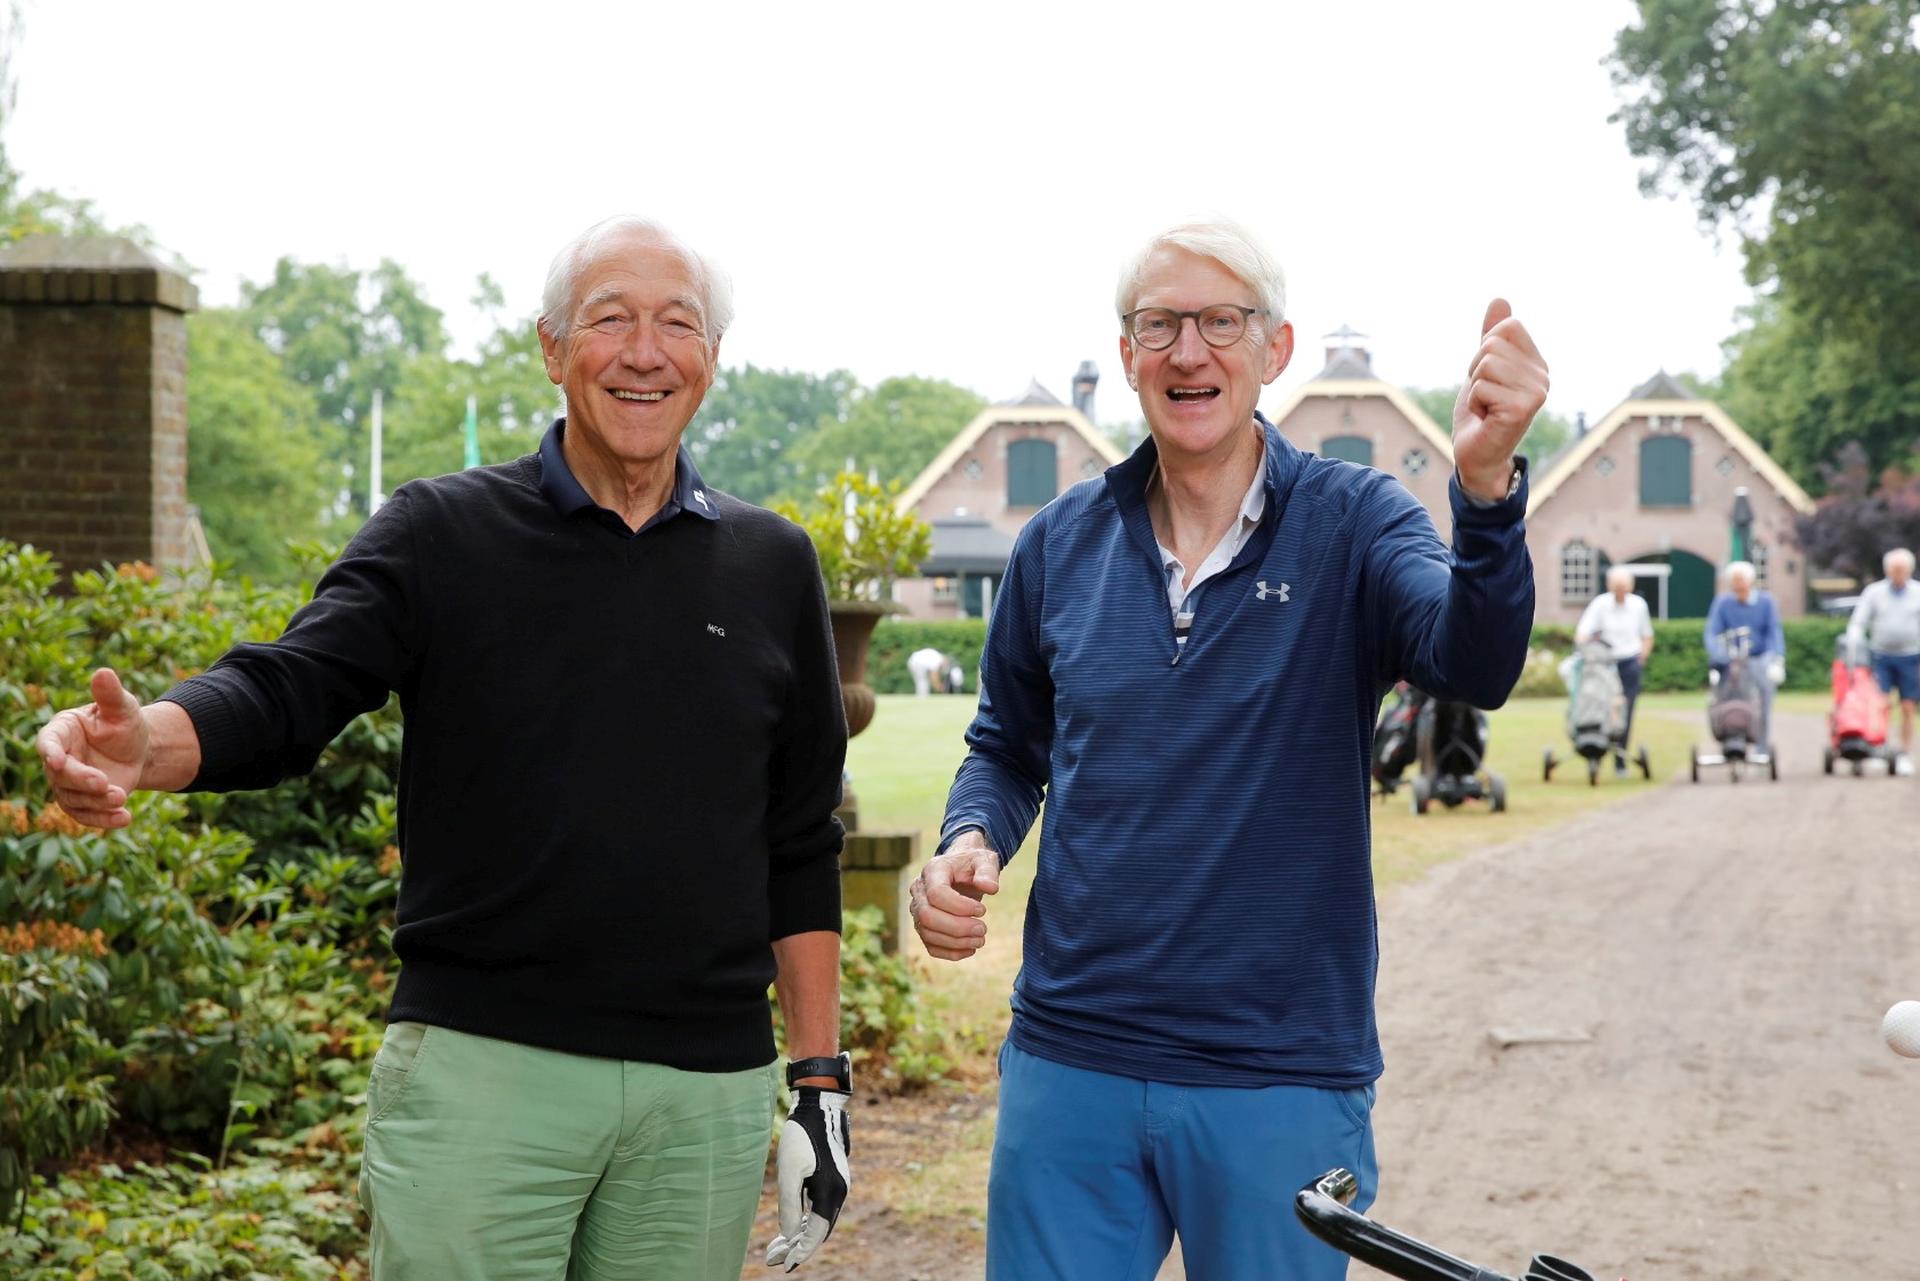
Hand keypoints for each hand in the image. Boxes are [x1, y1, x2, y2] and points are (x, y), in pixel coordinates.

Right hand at [35, 669, 148, 828]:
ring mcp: (68, 783)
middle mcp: (59, 758)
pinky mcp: (82, 801)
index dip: (50, 752)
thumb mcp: (123, 708)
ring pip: (72, 798)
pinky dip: (103, 820)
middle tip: (106, 785)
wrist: (139, 750)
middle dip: (82, 781)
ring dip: (96, 802)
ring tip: (122, 798)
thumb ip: (110, 694)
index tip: (57, 761)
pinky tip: (125, 819)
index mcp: (62, 731)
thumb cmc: (125, 724)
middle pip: (60, 775)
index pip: (48, 742)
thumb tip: (103, 672)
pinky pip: (85, 815)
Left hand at [764, 1087, 849, 1271]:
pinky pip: (818, 1209)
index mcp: (830, 1192)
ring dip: (798, 1236)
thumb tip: (788, 1233)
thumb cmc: (802, 1136)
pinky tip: (790, 1227)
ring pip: (818, 1221)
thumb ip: (789, 1203)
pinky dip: (803, 1222)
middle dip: (797, 1248)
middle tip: (772, 1258)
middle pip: (818, 1230)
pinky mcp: (831, 1180)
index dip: (800, 1251)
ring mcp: (837, 1186)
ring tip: (777, 1248)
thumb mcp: (790, 1169)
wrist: (818, 1108)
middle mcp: (838, 1192)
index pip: (816, 1233)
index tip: (784, 1265)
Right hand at [909, 838, 1000, 960]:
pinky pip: (931, 946)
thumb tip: (991, 888)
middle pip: (927, 916)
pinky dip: (951, 953)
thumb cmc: (972, 864)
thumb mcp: (984, 860)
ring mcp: (917, 909)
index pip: (936, 893)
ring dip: (956, 942)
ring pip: (927, 934)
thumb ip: (988, 872)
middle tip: (983, 929)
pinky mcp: (923, 926)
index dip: (960, 907)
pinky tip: (971, 949)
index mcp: (933, 870)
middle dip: (957, 928)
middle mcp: (919, 890)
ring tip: (980, 939)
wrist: (962, 870)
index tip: (982, 910)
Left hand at [1453, 298, 1548, 500]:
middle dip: (1476, 369)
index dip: (1484, 349)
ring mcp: (1536, 393)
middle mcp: (1543, 376)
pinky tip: (1486, 418)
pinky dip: (1474, 403)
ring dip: (1475, 387)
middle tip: (1485, 395)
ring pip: (1486, 364)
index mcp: (1537, 362)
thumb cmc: (1481, 411)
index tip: (1488, 376)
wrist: (1478, 454)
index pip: (1507, 327)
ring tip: (1486, 406)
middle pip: (1492, 344)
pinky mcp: (1522, 409)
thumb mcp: (1482, 367)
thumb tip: (1500, 300)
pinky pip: (1480, 387)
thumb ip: (1492, 335)